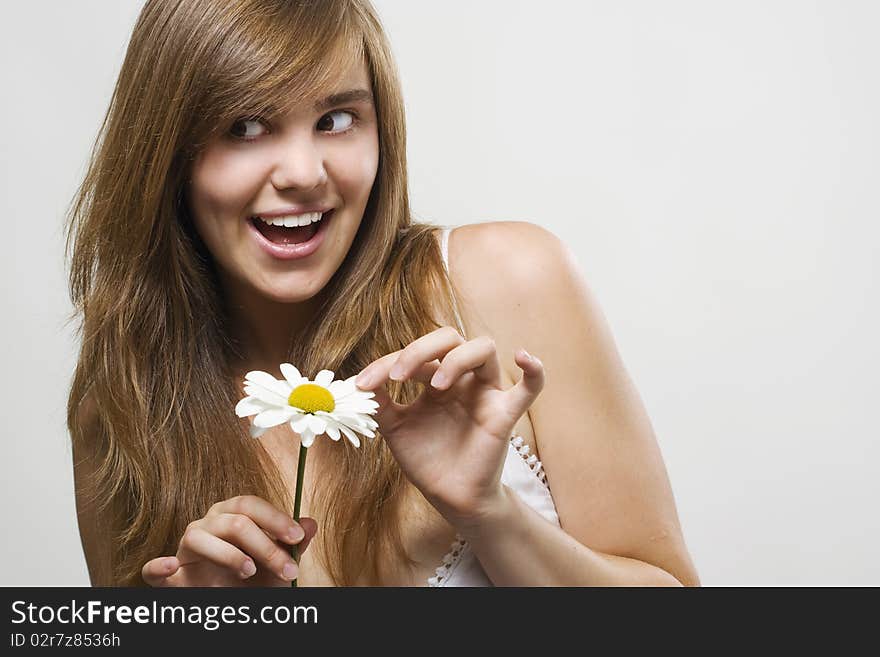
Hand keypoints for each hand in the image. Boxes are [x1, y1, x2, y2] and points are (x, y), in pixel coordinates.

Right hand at [141, 495, 316, 586]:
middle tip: (287, 570)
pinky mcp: (170, 576)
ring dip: (228, 554)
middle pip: (234, 522)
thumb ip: (293, 544)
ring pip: (200, 537)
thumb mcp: (278, 564)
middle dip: (265, 546)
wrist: (232, 602)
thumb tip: (310, 524)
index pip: (251, 506)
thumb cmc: (254, 579)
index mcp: (233, 514)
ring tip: (250, 571)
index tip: (297, 537)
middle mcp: (208, 524)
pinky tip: (170, 566)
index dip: (275, 519)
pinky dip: (159, 566)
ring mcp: (186, 548)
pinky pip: (154, 569)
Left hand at [355, 327, 544, 529]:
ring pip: (483, 349)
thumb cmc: (426, 459)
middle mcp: (461, 379)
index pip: (415, 354)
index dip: (387, 363)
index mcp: (435, 378)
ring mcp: (484, 394)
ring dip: (457, 359)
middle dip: (420, 350)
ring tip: (435, 385)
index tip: (362, 385)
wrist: (449, 498)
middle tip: (399, 376)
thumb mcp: (395, 428)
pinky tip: (523, 357)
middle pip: (450, 339)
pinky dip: (534, 371)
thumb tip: (360, 382)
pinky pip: (530, 388)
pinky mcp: (504, 415)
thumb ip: (380, 402)